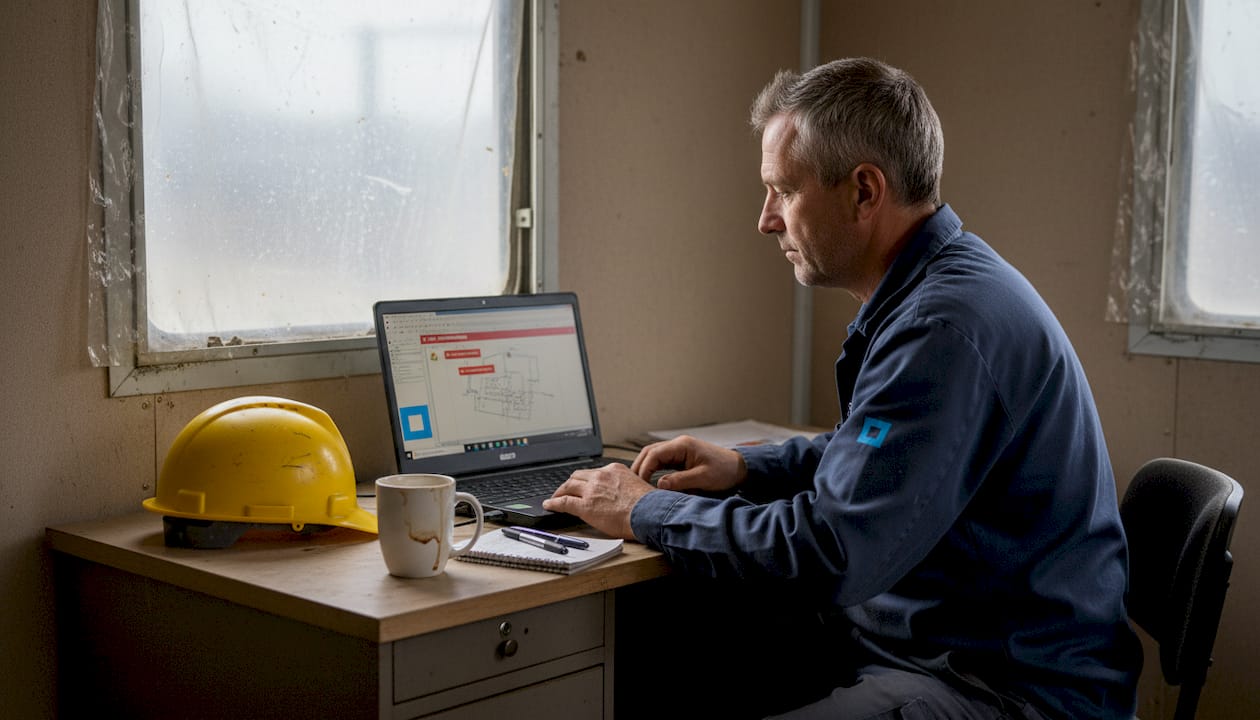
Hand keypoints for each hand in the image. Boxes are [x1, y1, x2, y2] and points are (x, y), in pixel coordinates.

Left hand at [542, 463, 654, 539]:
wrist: (649, 513)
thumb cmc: (649, 505)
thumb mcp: (637, 486)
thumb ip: (625, 486)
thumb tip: (623, 495)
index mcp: (614, 470)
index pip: (593, 472)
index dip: (585, 480)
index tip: (582, 484)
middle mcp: (601, 476)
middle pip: (577, 476)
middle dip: (570, 483)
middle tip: (565, 490)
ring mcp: (592, 490)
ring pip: (568, 486)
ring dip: (560, 492)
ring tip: (555, 498)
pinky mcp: (585, 506)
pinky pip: (564, 502)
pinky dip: (554, 503)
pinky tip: (549, 505)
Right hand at [630, 435, 746, 492]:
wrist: (739, 469)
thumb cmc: (724, 471)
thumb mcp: (703, 479)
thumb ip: (681, 481)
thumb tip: (659, 485)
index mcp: (682, 446)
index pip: (654, 454)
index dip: (643, 469)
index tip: (639, 484)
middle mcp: (678, 445)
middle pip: (649, 452)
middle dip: (639, 467)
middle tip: (632, 485)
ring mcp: (679, 451)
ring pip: (654, 456)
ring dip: (645, 468)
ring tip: (638, 485)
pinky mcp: (681, 458)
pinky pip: (662, 462)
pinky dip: (653, 470)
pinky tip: (650, 482)